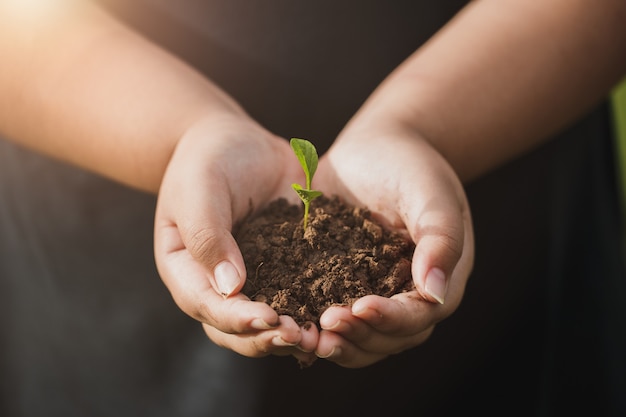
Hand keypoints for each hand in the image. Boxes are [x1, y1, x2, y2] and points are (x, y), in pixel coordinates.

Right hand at [153, 114, 317, 363]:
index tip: (269, 320)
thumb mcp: (200, 187)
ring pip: (267, 322)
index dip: (237, 318)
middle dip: (267, 337)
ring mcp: (250, 279)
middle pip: (235, 328)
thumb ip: (208, 234)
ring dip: (293, 333)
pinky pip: (296, 295)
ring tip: (323, 336)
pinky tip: (342, 313)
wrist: (236, 141)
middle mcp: (216, 284)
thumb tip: (230, 287)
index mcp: (185, 270)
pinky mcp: (282, 268)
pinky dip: (315, 309)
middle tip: (301, 337)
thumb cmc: (207, 158)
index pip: (206, 305)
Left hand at [313, 126, 473, 367]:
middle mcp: (407, 296)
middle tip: (325, 327)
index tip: (359, 307)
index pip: (419, 316)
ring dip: (336, 342)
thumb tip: (434, 293)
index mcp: (440, 280)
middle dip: (358, 337)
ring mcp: (374, 294)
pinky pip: (332, 315)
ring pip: (360, 338)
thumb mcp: (431, 193)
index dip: (391, 319)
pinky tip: (289, 323)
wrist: (376, 148)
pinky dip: (313, 325)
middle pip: (388, 338)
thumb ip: (441, 238)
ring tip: (305, 337)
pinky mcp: (342, 285)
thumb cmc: (411, 164)